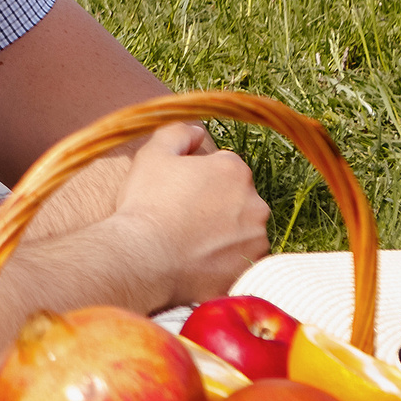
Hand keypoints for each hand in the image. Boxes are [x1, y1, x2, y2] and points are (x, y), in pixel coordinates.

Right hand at [107, 123, 271, 309]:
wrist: (145, 260)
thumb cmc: (148, 204)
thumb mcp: (153, 154)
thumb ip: (178, 133)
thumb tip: (197, 131)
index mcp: (234, 171)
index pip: (223, 166)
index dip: (198, 177)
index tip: (179, 191)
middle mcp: (255, 203)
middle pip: (236, 197)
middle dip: (216, 203)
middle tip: (182, 216)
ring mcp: (256, 240)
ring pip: (240, 229)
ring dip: (223, 232)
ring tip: (188, 241)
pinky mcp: (250, 269)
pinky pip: (238, 258)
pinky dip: (223, 258)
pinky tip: (197, 260)